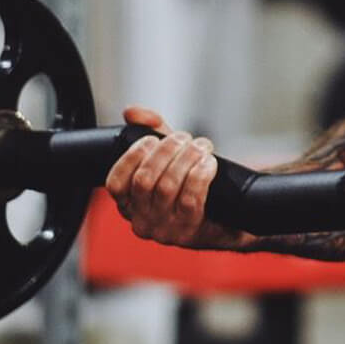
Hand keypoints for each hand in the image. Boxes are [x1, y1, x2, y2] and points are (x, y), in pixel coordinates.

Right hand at [104, 107, 249, 249]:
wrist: (228, 217)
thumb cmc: (192, 185)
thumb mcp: (170, 156)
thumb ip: (151, 131)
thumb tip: (132, 112)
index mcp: (129, 205)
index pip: (115, 182)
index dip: (132, 156)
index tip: (152, 140)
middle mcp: (142, 222)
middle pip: (144, 180)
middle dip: (166, 151)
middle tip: (184, 138)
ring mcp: (164, 230)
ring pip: (167, 187)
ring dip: (186, 158)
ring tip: (201, 146)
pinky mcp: (189, 232)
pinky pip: (190, 198)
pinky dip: (200, 174)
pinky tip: (209, 162)